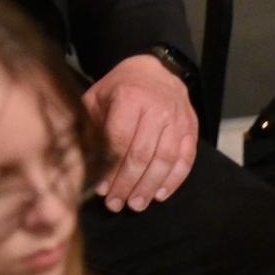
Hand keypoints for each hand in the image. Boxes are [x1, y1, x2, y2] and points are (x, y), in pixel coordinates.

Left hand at [82, 54, 197, 212]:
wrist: (157, 70)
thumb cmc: (120, 88)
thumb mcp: (98, 98)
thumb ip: (91, 126)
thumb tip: (83, 162)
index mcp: (129, 98)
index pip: (119, 140)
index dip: (110, 168)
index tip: (101, 189)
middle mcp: (156, 109)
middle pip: (142, 155)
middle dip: (127, 184)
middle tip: (116, 204)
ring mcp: (177, 120)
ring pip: (165, 160)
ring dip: (149, 187)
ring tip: (136, 204)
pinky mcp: (191, 128)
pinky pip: (186, 159)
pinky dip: (174, 180)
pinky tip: (160, 195)